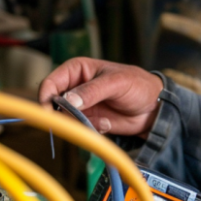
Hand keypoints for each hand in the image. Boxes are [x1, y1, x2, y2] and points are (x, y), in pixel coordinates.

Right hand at [37, 57, 164, 136]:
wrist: (153, 107)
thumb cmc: (137, 85)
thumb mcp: (116, 83)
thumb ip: (92, 91)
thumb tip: (68, 100)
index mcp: (77, 70)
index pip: (51, 82)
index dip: (46, 96)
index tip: (49, 111)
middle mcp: (74, 88)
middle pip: (52, 103)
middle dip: (62, 115)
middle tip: (78, 120)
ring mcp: (80, 106)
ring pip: (65, 119)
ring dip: (80, 124)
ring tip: (102, 121)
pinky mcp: (88, 121)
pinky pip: (79, 129)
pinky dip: (91, 130)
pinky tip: (107, 124)